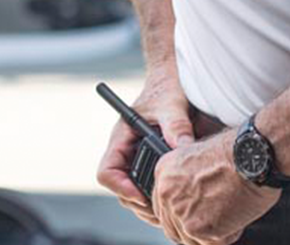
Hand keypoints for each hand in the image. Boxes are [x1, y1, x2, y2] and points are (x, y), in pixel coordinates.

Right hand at [96, 70, 195, 226]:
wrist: (175, 78)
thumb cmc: (167, 87)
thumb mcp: (172, 105)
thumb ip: (176, 126)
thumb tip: (182, 149)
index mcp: (122, 138)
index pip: (107, 172)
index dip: (120, 187)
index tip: (141, 196)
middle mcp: (127, 151)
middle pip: (121, 188)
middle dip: (138, 203)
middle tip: (162, 211)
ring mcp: (139, 158)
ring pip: (134, 192)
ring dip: (148, 204)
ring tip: (169, 209)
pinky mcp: (153, 161)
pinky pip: (150, 185)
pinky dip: (159, 196)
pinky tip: (176, 198)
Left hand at [151, 133, 280, 244]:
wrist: (251, 157)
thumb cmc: (236, 154)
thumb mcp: (200, 158)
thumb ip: (188, 180)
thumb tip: (193, 199)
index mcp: (164, 173)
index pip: (164, 208)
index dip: (184, 215)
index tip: (198, 216)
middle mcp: (166, 192)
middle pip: (173, 228)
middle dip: (195, 228)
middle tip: (216, 220)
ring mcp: (179, 211)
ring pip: (191, 240)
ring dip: (211, 234)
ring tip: (229, 211)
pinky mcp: (196, 228)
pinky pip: (210, 244)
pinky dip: (227, 235)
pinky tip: (236, 215)